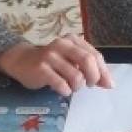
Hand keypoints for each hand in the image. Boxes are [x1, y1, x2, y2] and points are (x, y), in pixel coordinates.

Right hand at [0, 36, 114, 95]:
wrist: (21, 61)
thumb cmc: (52, 62)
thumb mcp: (72, 60)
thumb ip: (90, 68)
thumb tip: (109, 84)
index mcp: (73, 40)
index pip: (95, 56)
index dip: (104, 72)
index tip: (108, 85)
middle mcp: (62, 44)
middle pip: (88, 61)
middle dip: (94, 77)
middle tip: (90, 85)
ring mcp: (50, 56)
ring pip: (76, 76)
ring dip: (78, 87)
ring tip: (72, 87)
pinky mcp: (41, 69)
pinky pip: (62, 85)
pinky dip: (66, 91)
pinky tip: (62, 89)